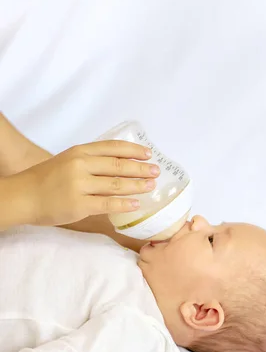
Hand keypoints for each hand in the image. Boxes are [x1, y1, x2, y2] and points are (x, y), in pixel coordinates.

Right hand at [15, 139, 159, 225]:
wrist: (24, 196)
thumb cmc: (46, 180)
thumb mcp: (67, 161)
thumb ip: (89, 162)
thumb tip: (119, 166)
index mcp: (79, 152)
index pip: (112, 147)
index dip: (133, 150)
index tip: (148, 153)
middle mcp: (81, 165)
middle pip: (118, 165)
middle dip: (140, 168)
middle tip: (156, 171)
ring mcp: (80, 185)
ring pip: (116, 184)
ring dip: (137, 185)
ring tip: (150, 186)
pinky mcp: (79, 204)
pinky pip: (108, 204)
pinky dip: (124, 203)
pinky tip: (136, 204)